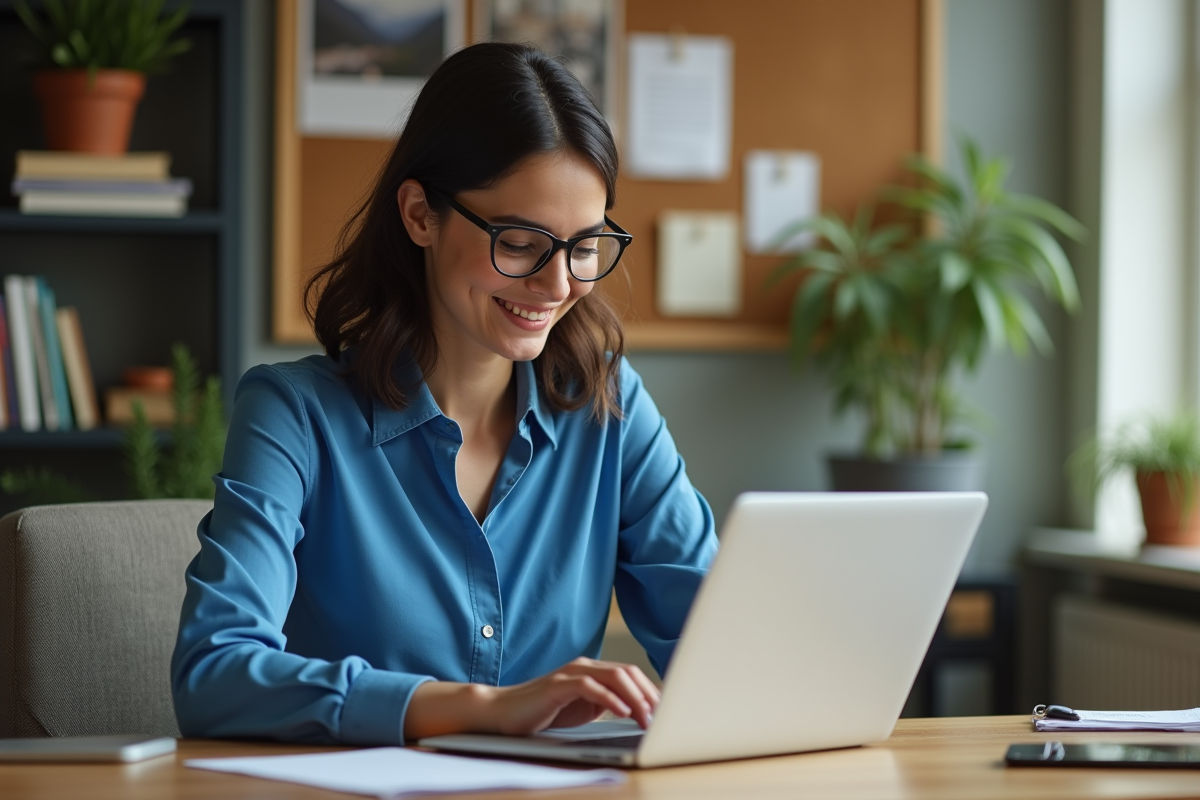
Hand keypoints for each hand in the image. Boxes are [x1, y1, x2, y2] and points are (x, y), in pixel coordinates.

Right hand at [403, 658, 660, 740]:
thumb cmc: (543, 713)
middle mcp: (584, 666)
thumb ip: (607, 704)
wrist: (502, 713)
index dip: (650, 691)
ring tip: (646, 717)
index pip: (630, 674)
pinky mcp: (558, 685)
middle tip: (662, 717)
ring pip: (614, 676)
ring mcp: (571, 673)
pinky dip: (610, 699)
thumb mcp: (582, 709)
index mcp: (592, 670)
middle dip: (648, 694)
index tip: (665, 711)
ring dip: (635, 698)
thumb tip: (639, 713)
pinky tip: (622, 712)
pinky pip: (590, 687)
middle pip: (627, 672)